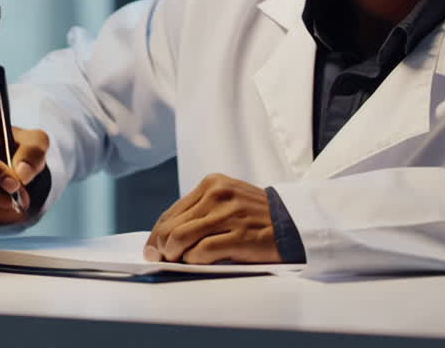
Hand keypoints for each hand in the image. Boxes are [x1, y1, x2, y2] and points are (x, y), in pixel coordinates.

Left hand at [143, 173, 279, 263]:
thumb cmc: (255, 216)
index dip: (156, 233)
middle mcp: (218, 194)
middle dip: (160, 247)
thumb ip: (198, 213)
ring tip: (177, 261)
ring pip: (182, 237)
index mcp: (211, 183)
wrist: (294, 223)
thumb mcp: (226, 201)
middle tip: (160, 259)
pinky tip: (197, 262)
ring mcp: (229, 214)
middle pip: (172, 225)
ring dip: (173, 254)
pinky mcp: (240, 235)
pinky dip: (194, 260)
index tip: (151, 249)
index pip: (171, 211)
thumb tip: (163, 239)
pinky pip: (202, 251)